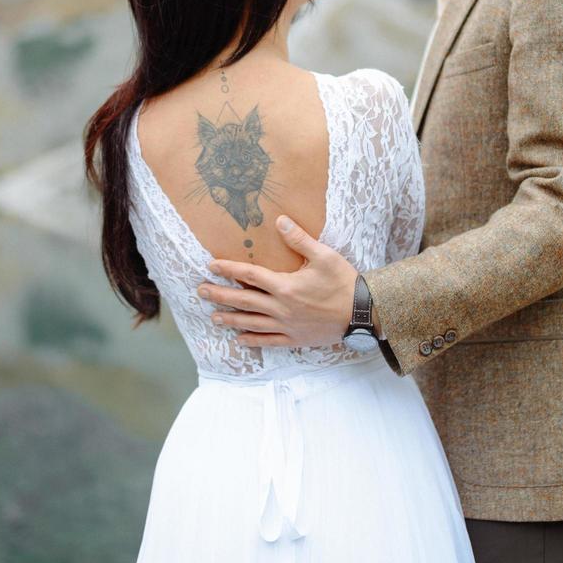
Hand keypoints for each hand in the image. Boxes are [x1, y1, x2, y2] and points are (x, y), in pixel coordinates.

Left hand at [198, 215, 356, 346]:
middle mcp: (280, 308)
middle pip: (243, 301)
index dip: (228, 269)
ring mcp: (286, 326)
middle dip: (220, 295)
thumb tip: (280, 221)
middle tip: (200, 291)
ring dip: (230, 320)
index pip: (249, 275)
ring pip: (251, 323)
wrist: (362, 313)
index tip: (211, 265)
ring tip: (213, 317)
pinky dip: (252, 341)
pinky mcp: (295, 339)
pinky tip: (239, 341)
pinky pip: (268, 341)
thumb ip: (299, 239)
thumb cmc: (344, 282)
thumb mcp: (324, 256)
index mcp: (285, 286)